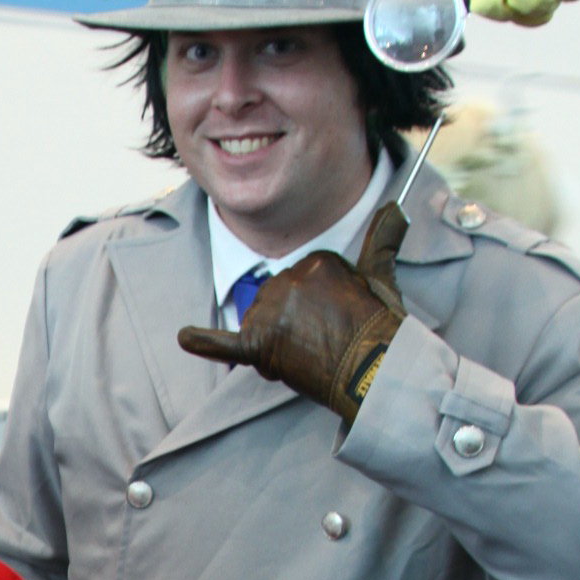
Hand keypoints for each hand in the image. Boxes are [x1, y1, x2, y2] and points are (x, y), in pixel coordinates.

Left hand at [177, 199, 409, 423]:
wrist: (377, 370)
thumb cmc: (381, 328)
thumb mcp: (380, 277)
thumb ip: (381, 241)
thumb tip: (394, 209)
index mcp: (315, 260)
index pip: (301, 284)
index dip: (317, 310)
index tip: (340, 323)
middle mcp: (289, 277)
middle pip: (276, 303)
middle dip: (294, 326)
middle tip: (327, 343)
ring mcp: (272, 310)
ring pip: (260, 324)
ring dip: (276, 343)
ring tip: (310, 356)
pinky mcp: (260, 343)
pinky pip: (226, 342)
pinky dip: (204, 342)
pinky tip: (185, 337)